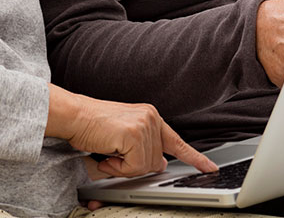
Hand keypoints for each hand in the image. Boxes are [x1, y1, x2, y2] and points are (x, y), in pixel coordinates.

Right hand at [47, 85, 217, 178]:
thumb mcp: (123, 138)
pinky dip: (118, 168)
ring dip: (123, 167)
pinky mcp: (135, 134)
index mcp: (151, 117)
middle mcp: (152, 117)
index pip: (177, 142)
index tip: (209, 167)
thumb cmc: (92, 127)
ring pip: (145, 167)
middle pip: (156, 163)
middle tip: (113, 153)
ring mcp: (145, 125)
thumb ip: (144, 151)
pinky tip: (107, 152)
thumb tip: (160, 164)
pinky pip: (134, 167)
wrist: (74, 116)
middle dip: (133, 166)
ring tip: (108, 150)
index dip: (195, 158)